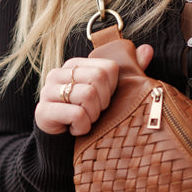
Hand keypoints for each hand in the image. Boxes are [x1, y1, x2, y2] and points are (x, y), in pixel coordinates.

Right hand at [35, 46, 153, 136]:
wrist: (60, 142)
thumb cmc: (86, 114)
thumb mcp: (108, 93)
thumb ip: (129, 70)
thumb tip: (148, 49)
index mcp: (74, 65)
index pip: (108, 68)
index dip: (111, 89)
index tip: (102, 100)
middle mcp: (58, 73)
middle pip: (99, 78)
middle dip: (103, 102)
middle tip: (93, 112)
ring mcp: (48, 91)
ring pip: (88, 95)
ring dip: (92, 116)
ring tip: (85, 121)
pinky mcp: (43, 111)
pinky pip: (76, 114)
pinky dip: (82, 127)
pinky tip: (75, 129)